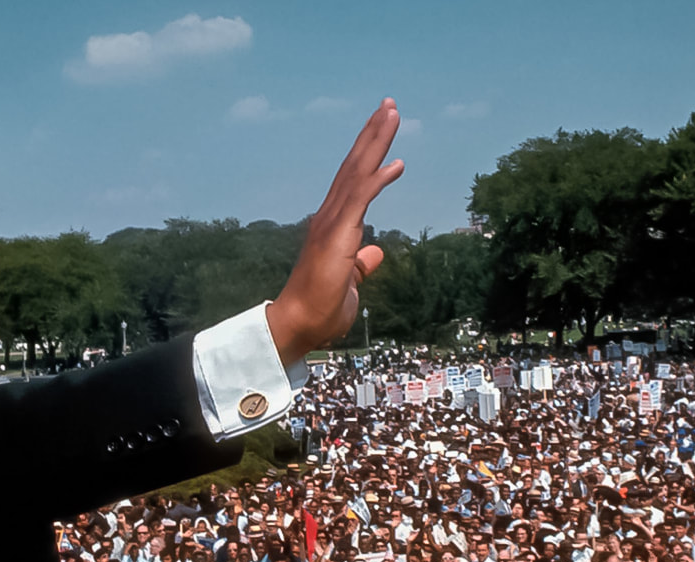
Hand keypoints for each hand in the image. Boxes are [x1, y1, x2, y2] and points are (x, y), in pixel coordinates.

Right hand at [267, 99, 403, 364]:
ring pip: (357, 173)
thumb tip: (375, 251)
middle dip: (372, 134)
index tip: (383, 129)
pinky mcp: (337, 235)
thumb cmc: (319, 309)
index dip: (368, 153)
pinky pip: (360, 199)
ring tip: (391, 113)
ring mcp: (331, 224)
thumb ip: (360, 264)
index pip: (353, 181)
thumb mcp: (349, 281)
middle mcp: (329, 216)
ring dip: (375, 142)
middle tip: (389, 105)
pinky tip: (396, 162)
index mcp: (332, 225)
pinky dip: (377, 179)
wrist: (298, 324)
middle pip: (354, 166)